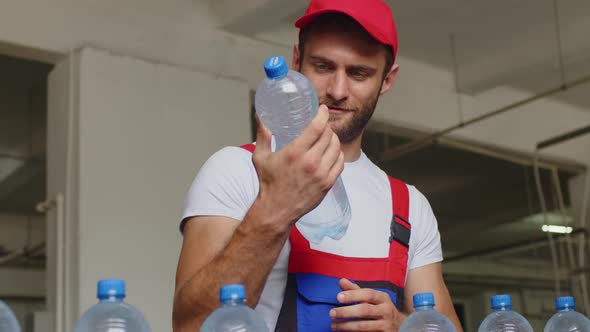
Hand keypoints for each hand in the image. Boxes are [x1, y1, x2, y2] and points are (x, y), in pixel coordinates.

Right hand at [252, 105, 343, 228]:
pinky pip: (340, 163)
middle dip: (326, 127)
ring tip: (327, 137)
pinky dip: (338, 154)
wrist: (276, 210)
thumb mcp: (261, 157)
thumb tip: (260, 115)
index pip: (317, 127)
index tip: (322, 110)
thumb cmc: (268, 183)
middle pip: (328, 135)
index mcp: (295, 153)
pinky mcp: (327, 184)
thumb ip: (263, 134)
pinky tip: (332, 152)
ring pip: (337, 148)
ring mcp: (321, 174)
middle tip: (322, 125)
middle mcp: (310, 163)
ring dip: (333, 139)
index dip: (322, 115)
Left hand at [329, 278, 404, 330]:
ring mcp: (386, 324)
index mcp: (383, 298)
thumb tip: (341, 281)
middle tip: (331, 313)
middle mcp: (386, 310)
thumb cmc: (380, 308)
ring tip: (333, 325)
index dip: (353, 295)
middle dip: (346, 312)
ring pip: (364, 326)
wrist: (400, 325)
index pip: (367, 294)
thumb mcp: (371, 298)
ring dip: (346, 326)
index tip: (338, 297)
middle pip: (365, 310)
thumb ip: (355, 290)